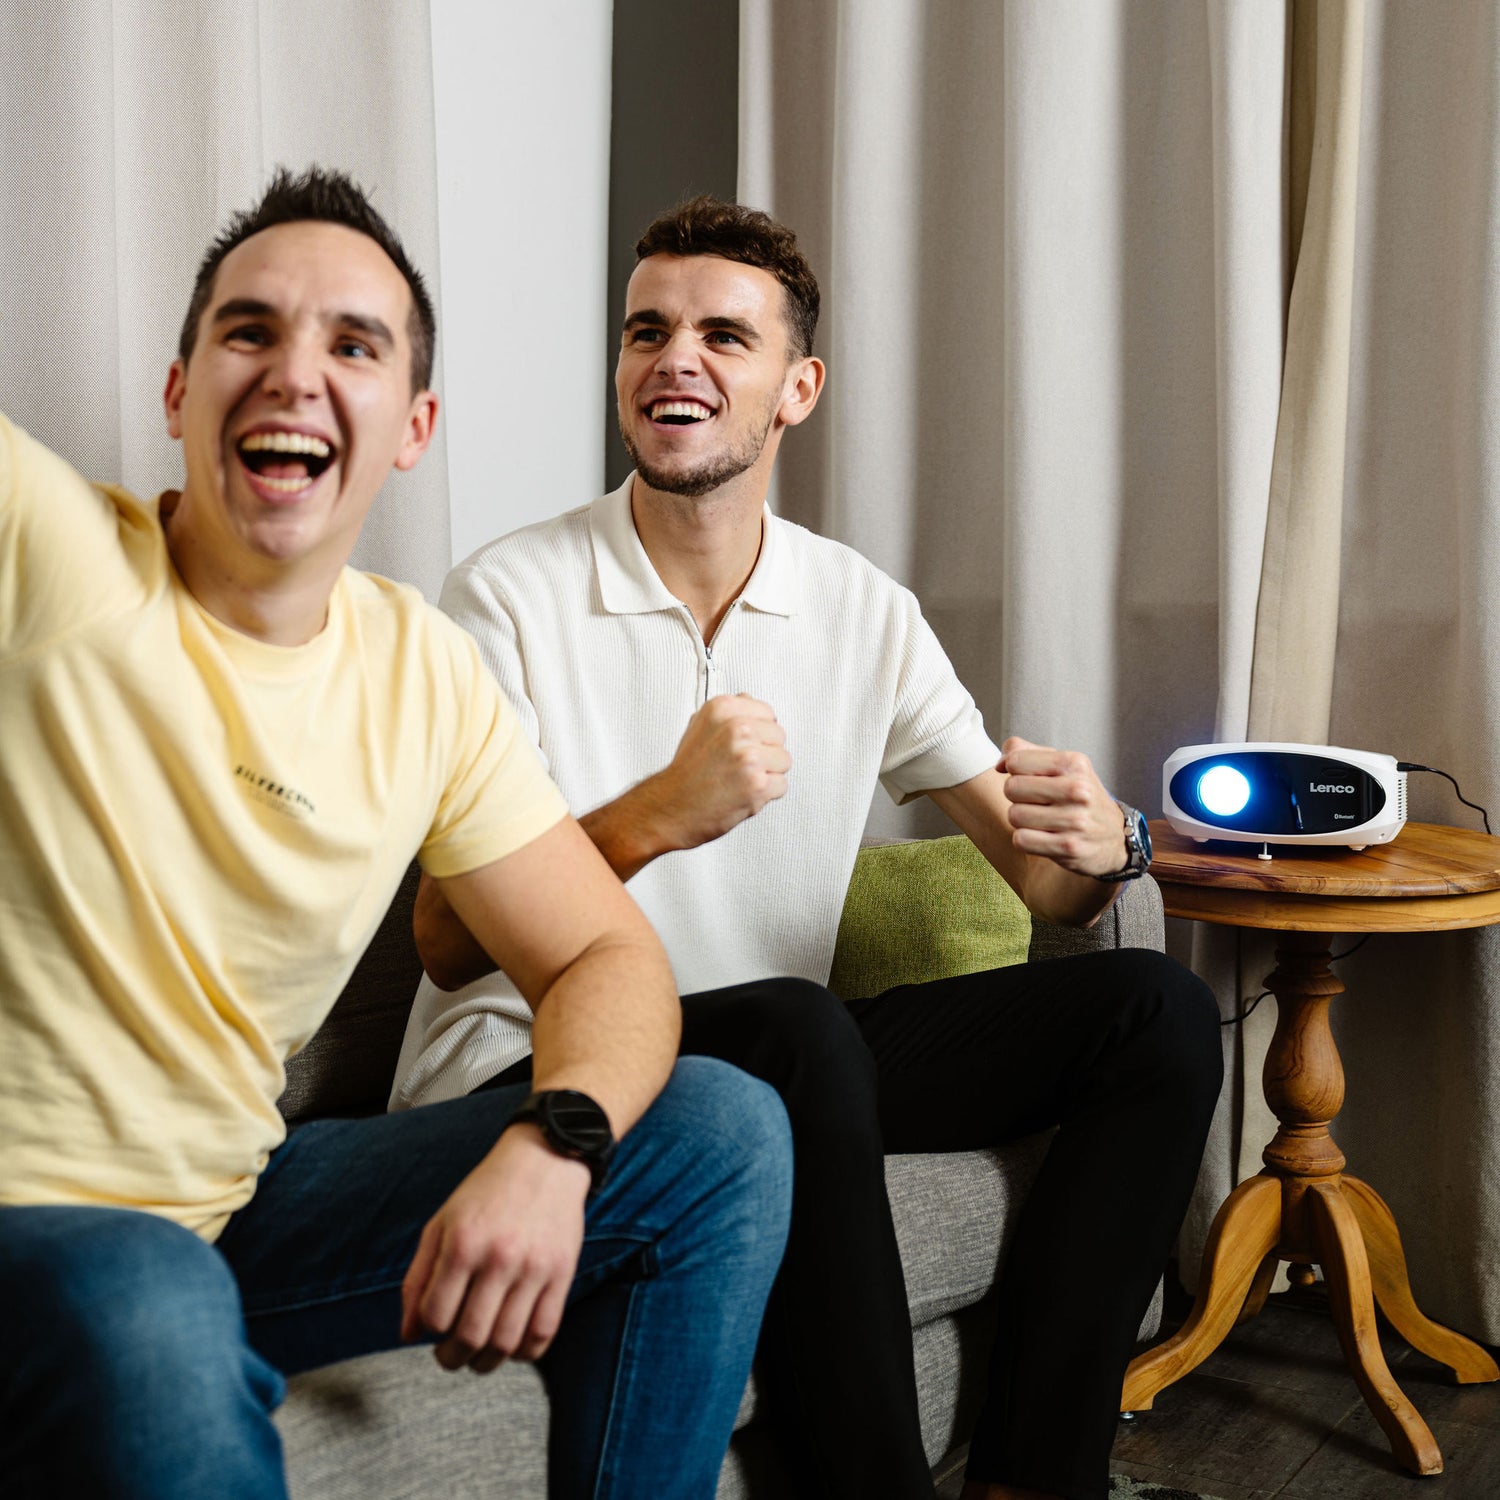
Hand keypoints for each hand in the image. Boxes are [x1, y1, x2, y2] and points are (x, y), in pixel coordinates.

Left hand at [401, 1124, 590, 1371]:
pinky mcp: (562, 1273)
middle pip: (470, 1336)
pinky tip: (513, 1347)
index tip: (433, 1329)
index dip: (428, 1331)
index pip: (435, 1315)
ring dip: (486, 1362)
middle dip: (452, 1357)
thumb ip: (418, 1277)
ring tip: (478, 1357)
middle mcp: (499, 1258)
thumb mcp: (442, 1223)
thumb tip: (408, 1333)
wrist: (545, 1159)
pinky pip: (544, 1332)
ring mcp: (534, 1268)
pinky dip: (526, 1353)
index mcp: (463, 1243)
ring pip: (506, 1342)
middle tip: (450, 1355)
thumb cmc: (486, 1191)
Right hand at [645, 694, 790, 849]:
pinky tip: (743, 793)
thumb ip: (728, 713)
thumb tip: (749, 701)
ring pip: (784, 761)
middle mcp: (737, 728)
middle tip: (738, 766)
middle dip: (764, 753)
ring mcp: (749, 756)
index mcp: (724, 709)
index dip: (759, 732)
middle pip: (779, 736)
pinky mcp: (757, 784)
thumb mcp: (699, 727)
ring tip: (740, 779)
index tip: (744, 745)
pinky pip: (781, 785)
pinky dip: (766, 795)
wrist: (671, 806)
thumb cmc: (685, 772)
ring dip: (767, 774)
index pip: (768, 713)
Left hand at [998, 735, 1126, 878]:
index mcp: (1074, 763)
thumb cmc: (1081, 798)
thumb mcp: (1064, 766)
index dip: (1013, 770)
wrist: (1116, 837)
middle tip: (1036, 802)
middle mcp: (1077, 790)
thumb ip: (1027, 753)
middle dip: (1017, 796)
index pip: (1016, 760)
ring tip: (1042, 819)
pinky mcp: (1068, 847)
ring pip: (1014, 815)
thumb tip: (1000, 764)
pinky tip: (1043, 836)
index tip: (1027, 777)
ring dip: (1022, 820)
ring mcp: (1074, 820)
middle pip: (1012, 788)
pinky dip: (1026, 839)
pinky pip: (1021, 840)